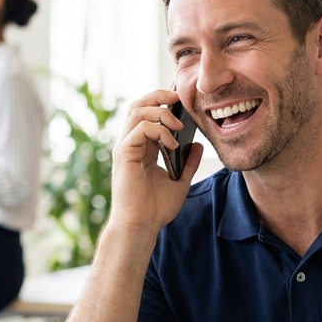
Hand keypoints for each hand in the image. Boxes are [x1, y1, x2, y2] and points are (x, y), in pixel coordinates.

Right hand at [106, 90, 203, 236]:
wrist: (142, 225)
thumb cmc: (156, 209)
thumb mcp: (180, 181)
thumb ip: (188, 162)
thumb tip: (198, 144)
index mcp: (142, 148)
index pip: (148, 114)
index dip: (164, 103)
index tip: (184, 104)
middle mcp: (131, 144)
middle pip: (139, 105)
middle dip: (159, 96)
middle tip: (179, 99)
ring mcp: (126, 148)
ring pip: (137, 111)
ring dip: (161, 112)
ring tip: (179, 125)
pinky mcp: (124, 154)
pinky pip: (140, 129)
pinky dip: (158, 130)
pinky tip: (172, 144)